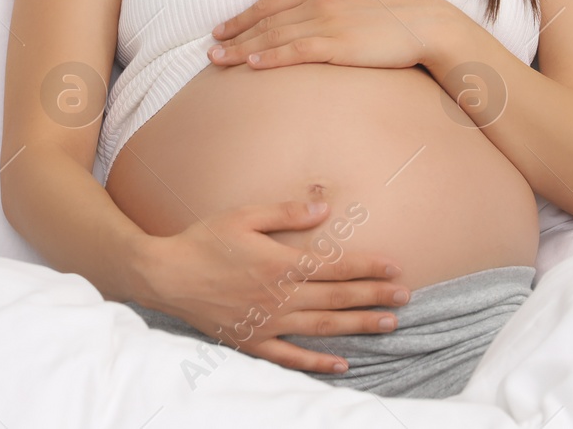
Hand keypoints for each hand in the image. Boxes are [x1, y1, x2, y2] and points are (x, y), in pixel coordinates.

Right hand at [133, 200, 410, 374]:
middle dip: (375, 296)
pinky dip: (318, 363)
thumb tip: (325, 208)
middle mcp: (280, 296)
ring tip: (388, 325)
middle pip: (337, 298)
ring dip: (358, 326)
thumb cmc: (204, 240)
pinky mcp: (253, 340)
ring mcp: (268, 322)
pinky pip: (291, 357)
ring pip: (323, 327)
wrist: (166, 276)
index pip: (336, 266)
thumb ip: (287, 213)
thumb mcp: (244, 216)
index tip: (396, 267)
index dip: (369, 267)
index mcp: (281, 263)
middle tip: (406, 298)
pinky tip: (342, 365)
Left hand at [206, 0, 452, 70]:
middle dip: (234, 35)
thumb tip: (302, 21)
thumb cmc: (389, 18)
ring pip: (274, 36)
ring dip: (242, 49)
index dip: (241, 17)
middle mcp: (318, 0)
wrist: (424, 24)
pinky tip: (251, 65)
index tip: (221, 30)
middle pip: (265, 20)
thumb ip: (324, 7)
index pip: (269, 3)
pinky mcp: (339, 44)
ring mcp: (327, 21)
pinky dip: (270, 57)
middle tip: (210, 50)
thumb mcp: (350, 1)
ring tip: (219, 61)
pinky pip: (296, 51)